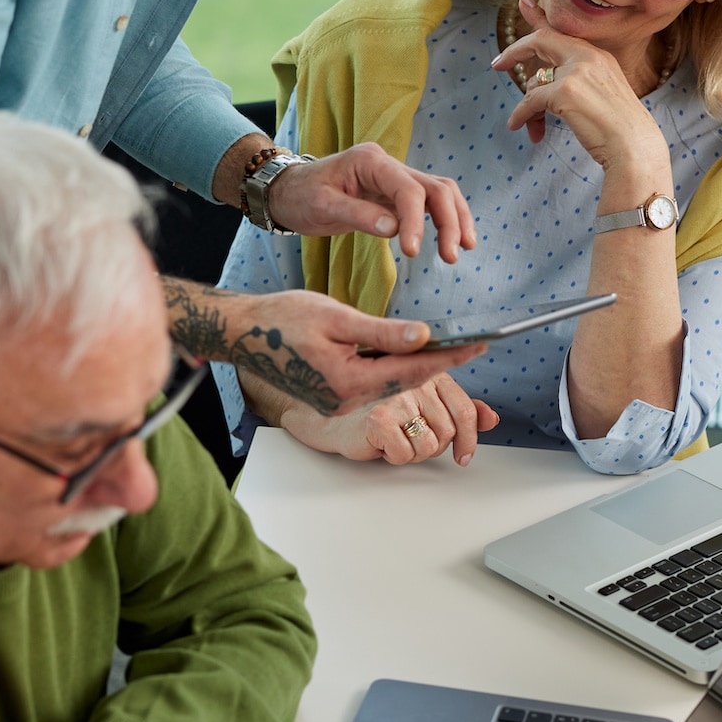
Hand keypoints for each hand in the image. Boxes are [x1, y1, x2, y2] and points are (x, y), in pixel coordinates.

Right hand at [163, 279, 484, 417]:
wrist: (241, 334)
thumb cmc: (282, 319)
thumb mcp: (336, 318)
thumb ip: (381, 331)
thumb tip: (424, 336)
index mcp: (348, 383)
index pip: (412, 371)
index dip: (449, 357)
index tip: (479, 345)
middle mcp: (347, 401)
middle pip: (406, 383)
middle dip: (440, 364)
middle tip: (474, 345)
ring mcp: (339, 404)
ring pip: (391, 386)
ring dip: (419, 368)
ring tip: (450, 348)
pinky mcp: (334, 398)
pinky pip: (373, 385)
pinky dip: (394, 371)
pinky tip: (409, 354)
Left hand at [266, 143, 474, 262]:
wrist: (290, 191)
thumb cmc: (301, 195)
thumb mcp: (322, 206)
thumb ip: (358, 215)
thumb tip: (394, 230)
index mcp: (370, 161)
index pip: (407, 189)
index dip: (416, 220)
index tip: (413, 252)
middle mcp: (388, 165)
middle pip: (435, 188)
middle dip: (449, 221)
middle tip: (450, 256)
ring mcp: (395, 178)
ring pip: (440, 193)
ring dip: (455, 219)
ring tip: (462, 249)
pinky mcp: (396, 194)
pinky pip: (429, 203)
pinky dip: (445, 219)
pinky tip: (454, 240)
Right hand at [277, 373, 498, 466]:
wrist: (321, 411)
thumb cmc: (368, 407)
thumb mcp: (418, 403)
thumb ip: (456, 408)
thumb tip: (491, 418)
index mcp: (426, 374)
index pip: (463, 409)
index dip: (470, 437)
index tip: (465, 455)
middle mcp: (412, 382)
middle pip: (447, 432)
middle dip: (432, 446)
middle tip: (408, 440)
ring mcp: (395, 398)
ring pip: (428, 446)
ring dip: (412, 453)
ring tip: (393, 440)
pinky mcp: (377, 419)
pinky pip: (404, 454)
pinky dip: (393, 456)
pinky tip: (379, 444)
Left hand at [492, 0, 670, 175]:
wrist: (635, 147)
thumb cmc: (619, 128)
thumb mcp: (601, 93)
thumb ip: (576, 81)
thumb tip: (538, 84)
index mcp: (599, 55)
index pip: (563, 30)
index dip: (539, 16)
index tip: (523, 2)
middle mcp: (588, 57)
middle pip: (541, 41)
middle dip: (515, 52)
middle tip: (497, 65)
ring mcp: (576, 72)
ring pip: (535, 82)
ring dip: (527, 107)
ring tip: (529, 126)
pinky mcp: (564, 92)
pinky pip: (530, 102)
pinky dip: (521, 116)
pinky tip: (519, 127)